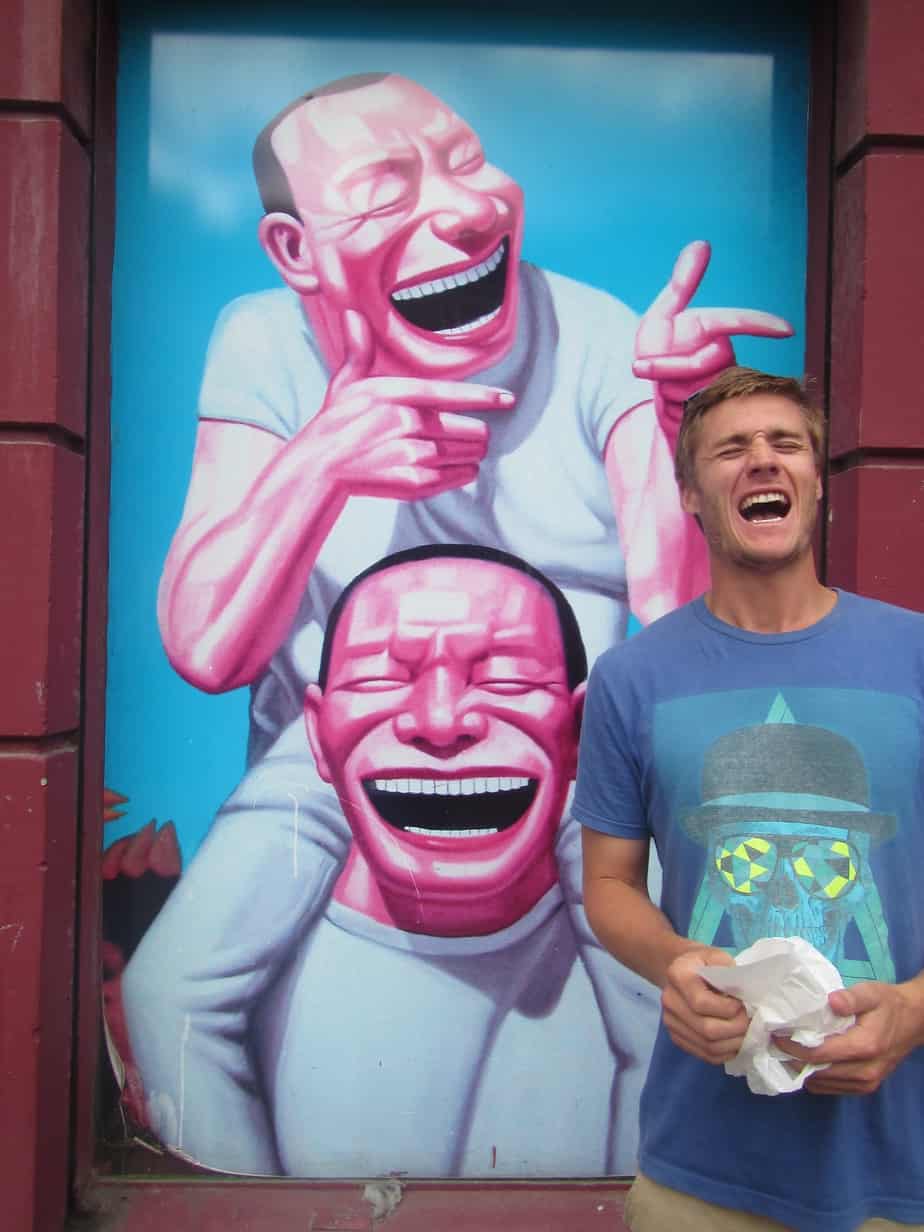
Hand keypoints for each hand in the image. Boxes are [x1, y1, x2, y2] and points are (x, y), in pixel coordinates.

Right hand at [308, 308, 514, 500]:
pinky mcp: (414, 483)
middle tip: (473, 436)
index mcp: (394, 394)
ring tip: (460, 452)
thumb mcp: (346, 385)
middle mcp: (405, 422)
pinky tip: (459, 469)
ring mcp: (410, 454)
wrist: (317, 469)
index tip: (508, 399)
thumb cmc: (334, 425)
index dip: (484, 397)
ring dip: (471, 453)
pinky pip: (460, 476)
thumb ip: (358, 351)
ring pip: (468, 453)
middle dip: (476, 433)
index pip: (449, 393)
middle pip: (469, 429)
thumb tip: (351, 312)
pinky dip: (465, 473)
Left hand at [633, 241, 792, 444]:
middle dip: (667, 366)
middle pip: (700, 362)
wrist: (655, 393)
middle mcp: (723, 358)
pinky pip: (690, 409)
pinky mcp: (713, 411)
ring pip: (692, 387)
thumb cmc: (658, 347)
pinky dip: (669, 408)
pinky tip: (668, 405)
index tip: (788, 330)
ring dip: (665, 388)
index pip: (738, 323)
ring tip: (660, 386)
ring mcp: (719, 386)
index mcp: (714, 331)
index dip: (762, 325)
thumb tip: (702, 243)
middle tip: (641, 365)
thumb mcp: (662, 315)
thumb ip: (682, 283)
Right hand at [662, 946, 749, 1064]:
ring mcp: (670, 1022)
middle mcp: (669, 1000)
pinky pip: (704, 1055)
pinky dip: (725, 1053)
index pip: (702, 1003)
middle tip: (749, 1022)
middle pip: (706, 1029)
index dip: (728, 1009)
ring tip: (746, 1033)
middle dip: (735, 1029)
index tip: (742, 1004)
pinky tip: (735, 1042)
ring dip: (733, 1044)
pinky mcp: (677, 1037)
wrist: (684, 971)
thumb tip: (746, 997)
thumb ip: (731, 973)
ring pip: (707, 1046)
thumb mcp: (718, 956)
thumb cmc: (705, 963)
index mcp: (677, 975)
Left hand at [774, 980, 923, 1094]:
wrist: (913, 1022)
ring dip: (803, 1069)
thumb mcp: (871, 993)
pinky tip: (807, 1061)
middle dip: (793, 1059)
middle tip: (775, 1042)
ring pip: (822, 1084)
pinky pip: (831, 1088)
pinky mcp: (865, 1087)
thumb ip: (851, 998)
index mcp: (864, 1047)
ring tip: (788, 1050)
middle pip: (817, 1071)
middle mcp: (865, 1071)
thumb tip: (831, 1001)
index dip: (792, 1046)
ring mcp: (866, 1083)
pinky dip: (816, 1077)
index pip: (818, 1054)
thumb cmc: (888, 1004)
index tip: (775, 1034)